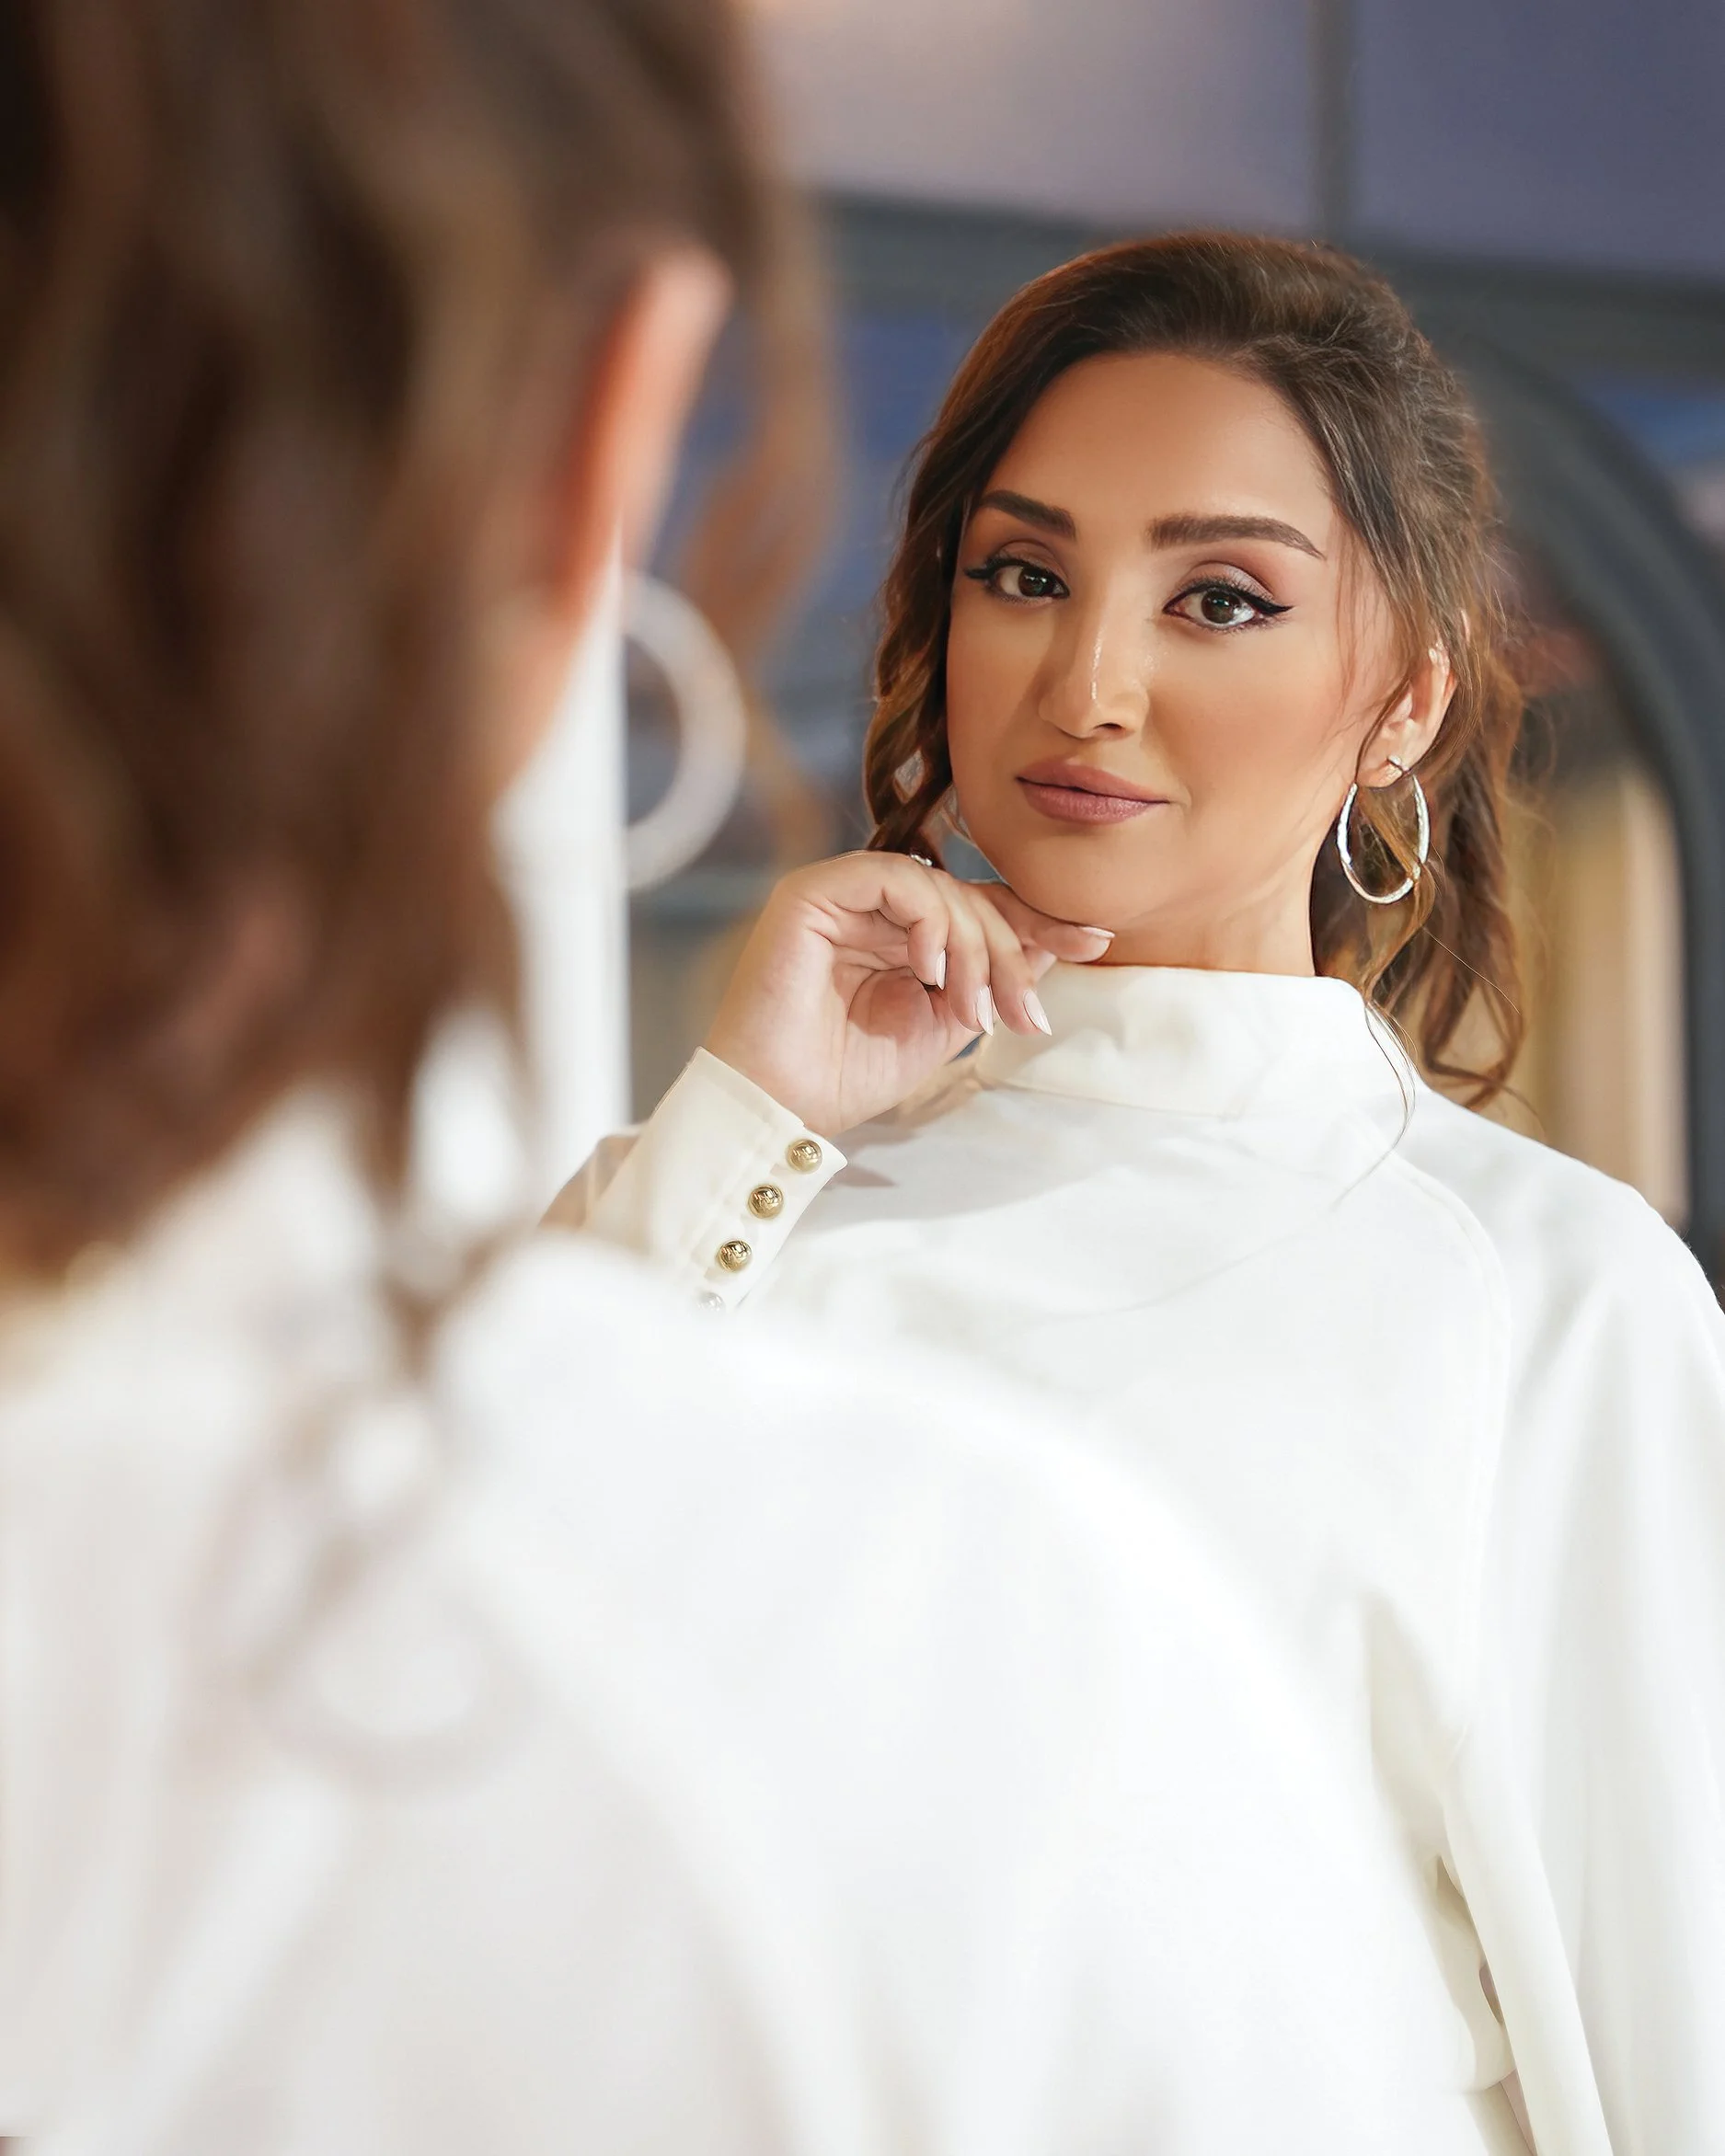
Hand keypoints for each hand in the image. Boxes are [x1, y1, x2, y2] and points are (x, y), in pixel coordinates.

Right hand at [702, 851, 1114, 1136]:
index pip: (978, 908)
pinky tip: (930, 971)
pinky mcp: (812, 893)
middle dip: (1009, 952)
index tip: (1093, 942)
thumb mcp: (944, 1024)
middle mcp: (871, 907)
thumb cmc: (848, 1074)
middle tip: (1024, 1015)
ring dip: (972, 948)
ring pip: (939, 887)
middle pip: (969, 897)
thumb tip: (1050, 943)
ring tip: (971, 1012)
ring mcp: (841, 895)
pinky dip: (927, 920)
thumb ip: (989, 979)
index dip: (1035, 922)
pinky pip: (892, 877)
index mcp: (900, 935)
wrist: (781, 1106)